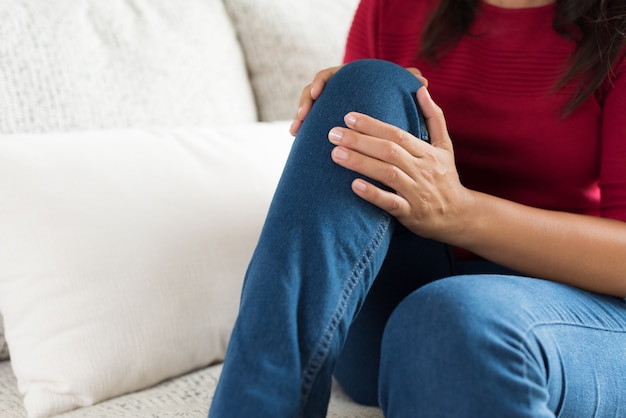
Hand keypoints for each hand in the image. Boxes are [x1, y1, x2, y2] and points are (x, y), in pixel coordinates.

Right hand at [289, 65, 428, 136]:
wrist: (387, 128)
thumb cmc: (395, 105)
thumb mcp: (401, 95)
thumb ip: (407, 84)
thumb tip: (421, 81)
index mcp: (351, 80)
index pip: (330, 75)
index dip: (321, 82)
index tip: (318, 93)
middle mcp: (337, 91)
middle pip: (314, 90)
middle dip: (305, 103)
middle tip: (302, 116)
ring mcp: (328, 107)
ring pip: (309, 107)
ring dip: (300, 117)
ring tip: (296, 131)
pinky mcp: (325, 121)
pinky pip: (309, 122)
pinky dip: (302, 128)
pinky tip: (296, 137)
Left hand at [327, 87, 473, 242]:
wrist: (460, 216)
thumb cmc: (446, 178)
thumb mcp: (445, 147)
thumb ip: (434, 117)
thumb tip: (421, 89)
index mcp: (427, 152)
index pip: (397, 134)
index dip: (372, 125)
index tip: (348, 117)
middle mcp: (421, 170)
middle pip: (389, 151)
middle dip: (359, 141)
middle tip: (332, 134)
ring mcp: (416, 192)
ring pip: (387, 174)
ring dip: (360, 163)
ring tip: (335, 154)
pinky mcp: (411, 214)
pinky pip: (391, 203)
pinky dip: (373, 194)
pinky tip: (354, 186)